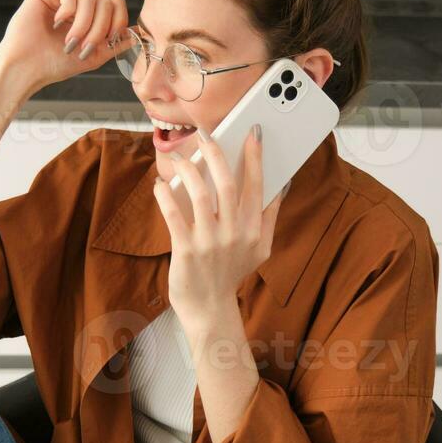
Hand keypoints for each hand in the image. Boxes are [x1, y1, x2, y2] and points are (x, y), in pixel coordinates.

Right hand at [0, 0, 128, 97]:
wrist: (28, 68)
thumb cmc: (56, 64)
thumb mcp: (94, 56)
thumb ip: (116, 43)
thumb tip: (137, 32)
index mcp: (90, 15)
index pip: (116, 4)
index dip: (118, 22)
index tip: (108, 42)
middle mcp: (78, 2)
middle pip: (106, 1)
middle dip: (99, 28)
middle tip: (83, 48)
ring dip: (83, 23)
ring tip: (70, 42)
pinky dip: (69, 9)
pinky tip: (57, 22)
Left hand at [152, 125, 284, 322]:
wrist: (210, 310)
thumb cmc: (232, 273)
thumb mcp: (261, 248)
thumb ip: (269, 216)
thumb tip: (282, 184)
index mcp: (254, 230)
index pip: (257, 185)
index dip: (255, 157)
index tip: (253, 133)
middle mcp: (234, 234)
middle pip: (227, 183)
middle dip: (216, 153)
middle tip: (206, 134)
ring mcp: (210, 243)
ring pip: (200, 194)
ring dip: (188, 169)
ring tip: (179, 157)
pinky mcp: (186, 251)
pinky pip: (173, 214)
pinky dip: (165, 195)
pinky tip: (160, 183)